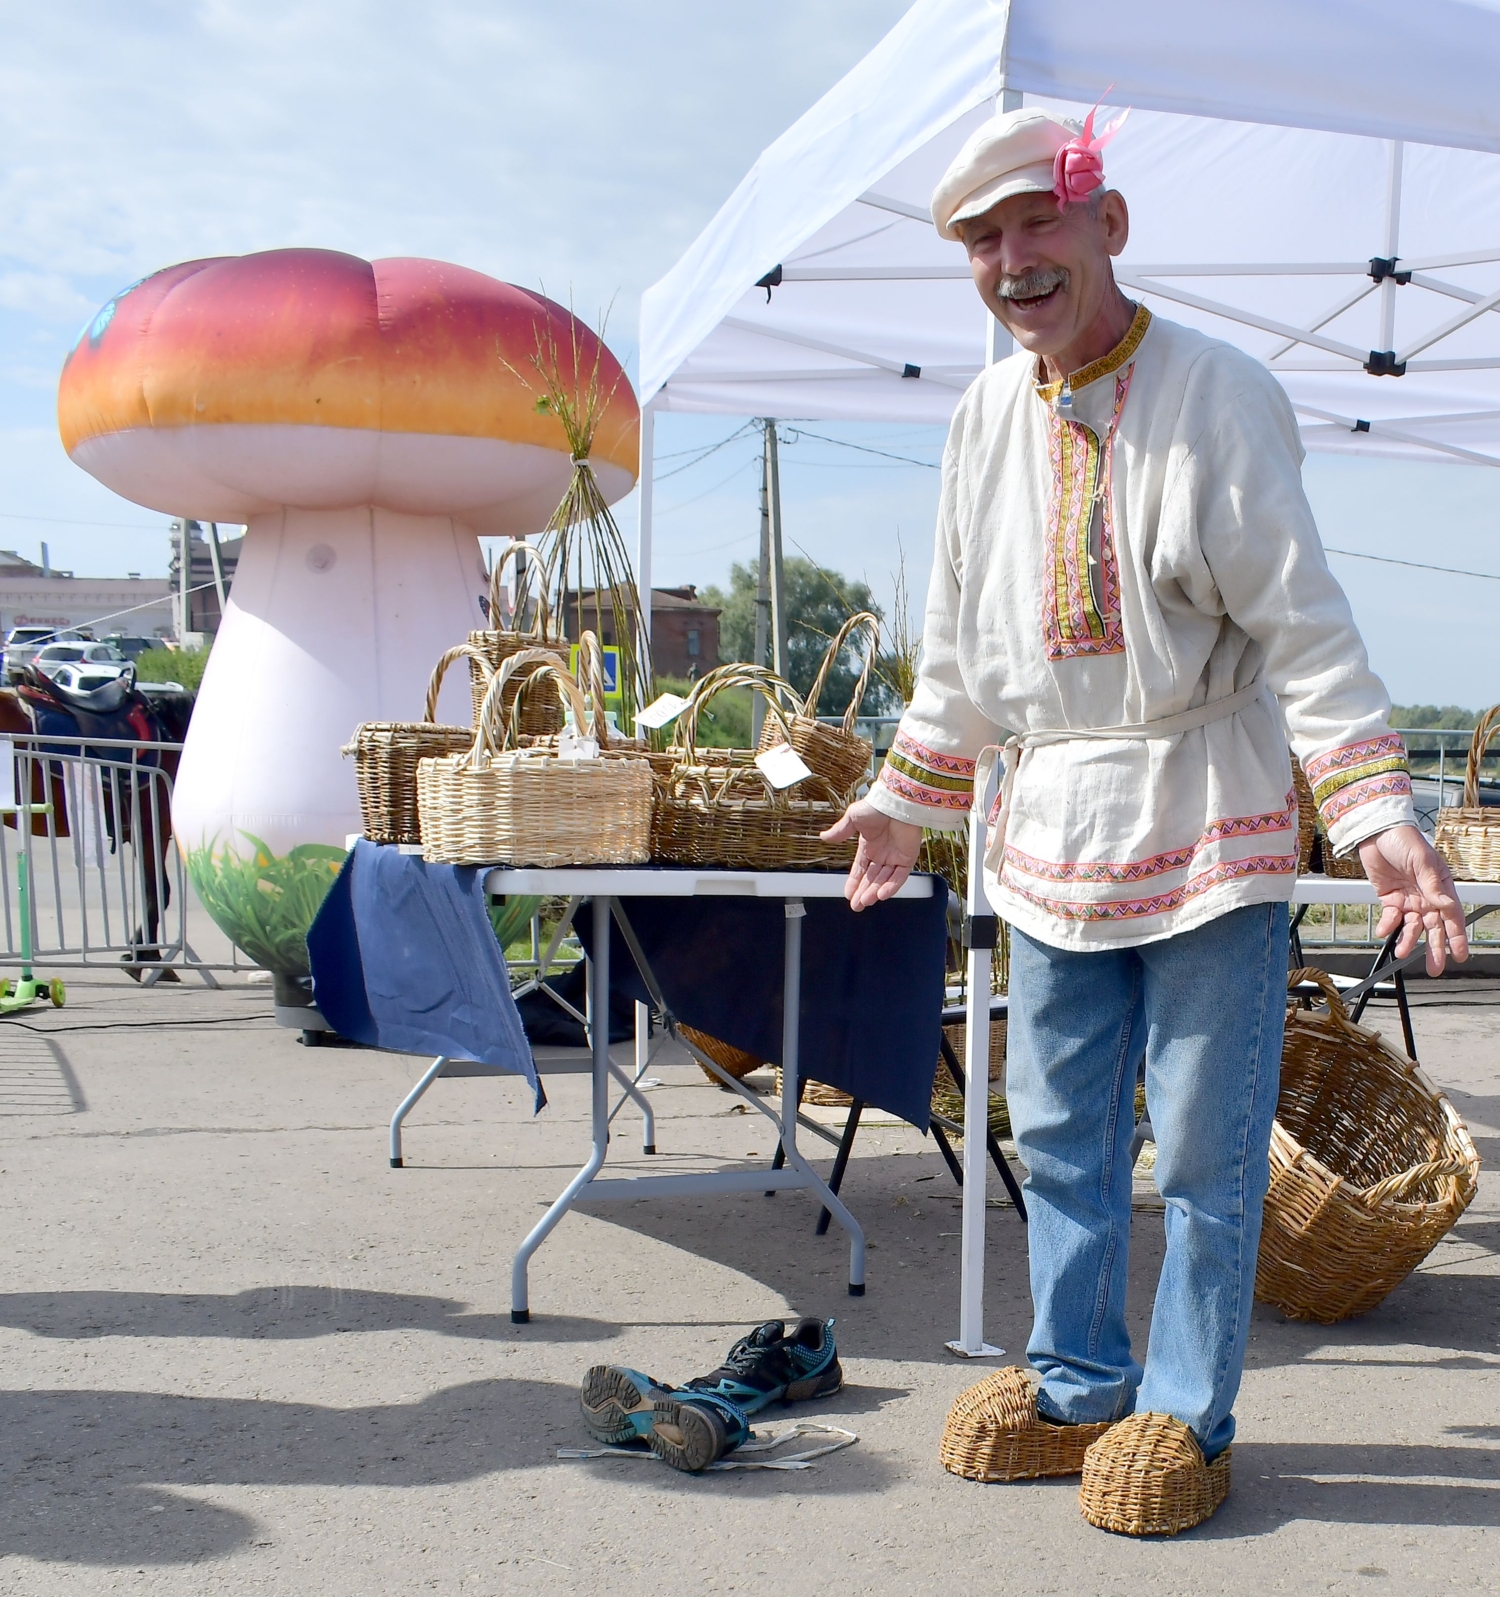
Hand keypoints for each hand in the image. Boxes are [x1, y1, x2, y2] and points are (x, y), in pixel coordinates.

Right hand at [821, 800, 923, 911]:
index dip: (854, 882)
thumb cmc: (876, 806)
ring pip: (884, 880)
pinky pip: (900, 876)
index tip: (848, 894)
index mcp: (868, 846)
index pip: (860, 869)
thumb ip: (840, 831)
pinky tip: (881, 895)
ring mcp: (895, 857)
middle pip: (871, 878)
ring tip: (865, 902)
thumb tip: (823, 837)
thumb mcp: (853, 818)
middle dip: (863, 892)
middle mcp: (882, 854)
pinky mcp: (908, 858)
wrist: (897, 802)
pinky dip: (891, 887)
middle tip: (856, 906)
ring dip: (874, 892)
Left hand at [1356, 823, 1468, 974]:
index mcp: (1441, 887)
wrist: (1376, 832)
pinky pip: (1391, 918)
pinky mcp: (1390, 899)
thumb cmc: (1404, 840)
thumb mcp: (1422, 860)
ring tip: (1401, 952)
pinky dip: (1388, 926)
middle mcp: (1427, 897)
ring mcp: (1409, 899)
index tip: (1460, 955)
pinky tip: (1385, 931)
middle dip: (1434, 948)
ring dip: (1408, 940)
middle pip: (1433, 927)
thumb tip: (1446, 905)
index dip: (1457, 937)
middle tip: (1435, 967)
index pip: (1452, 916)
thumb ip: (1433, 885)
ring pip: (1412, 926)